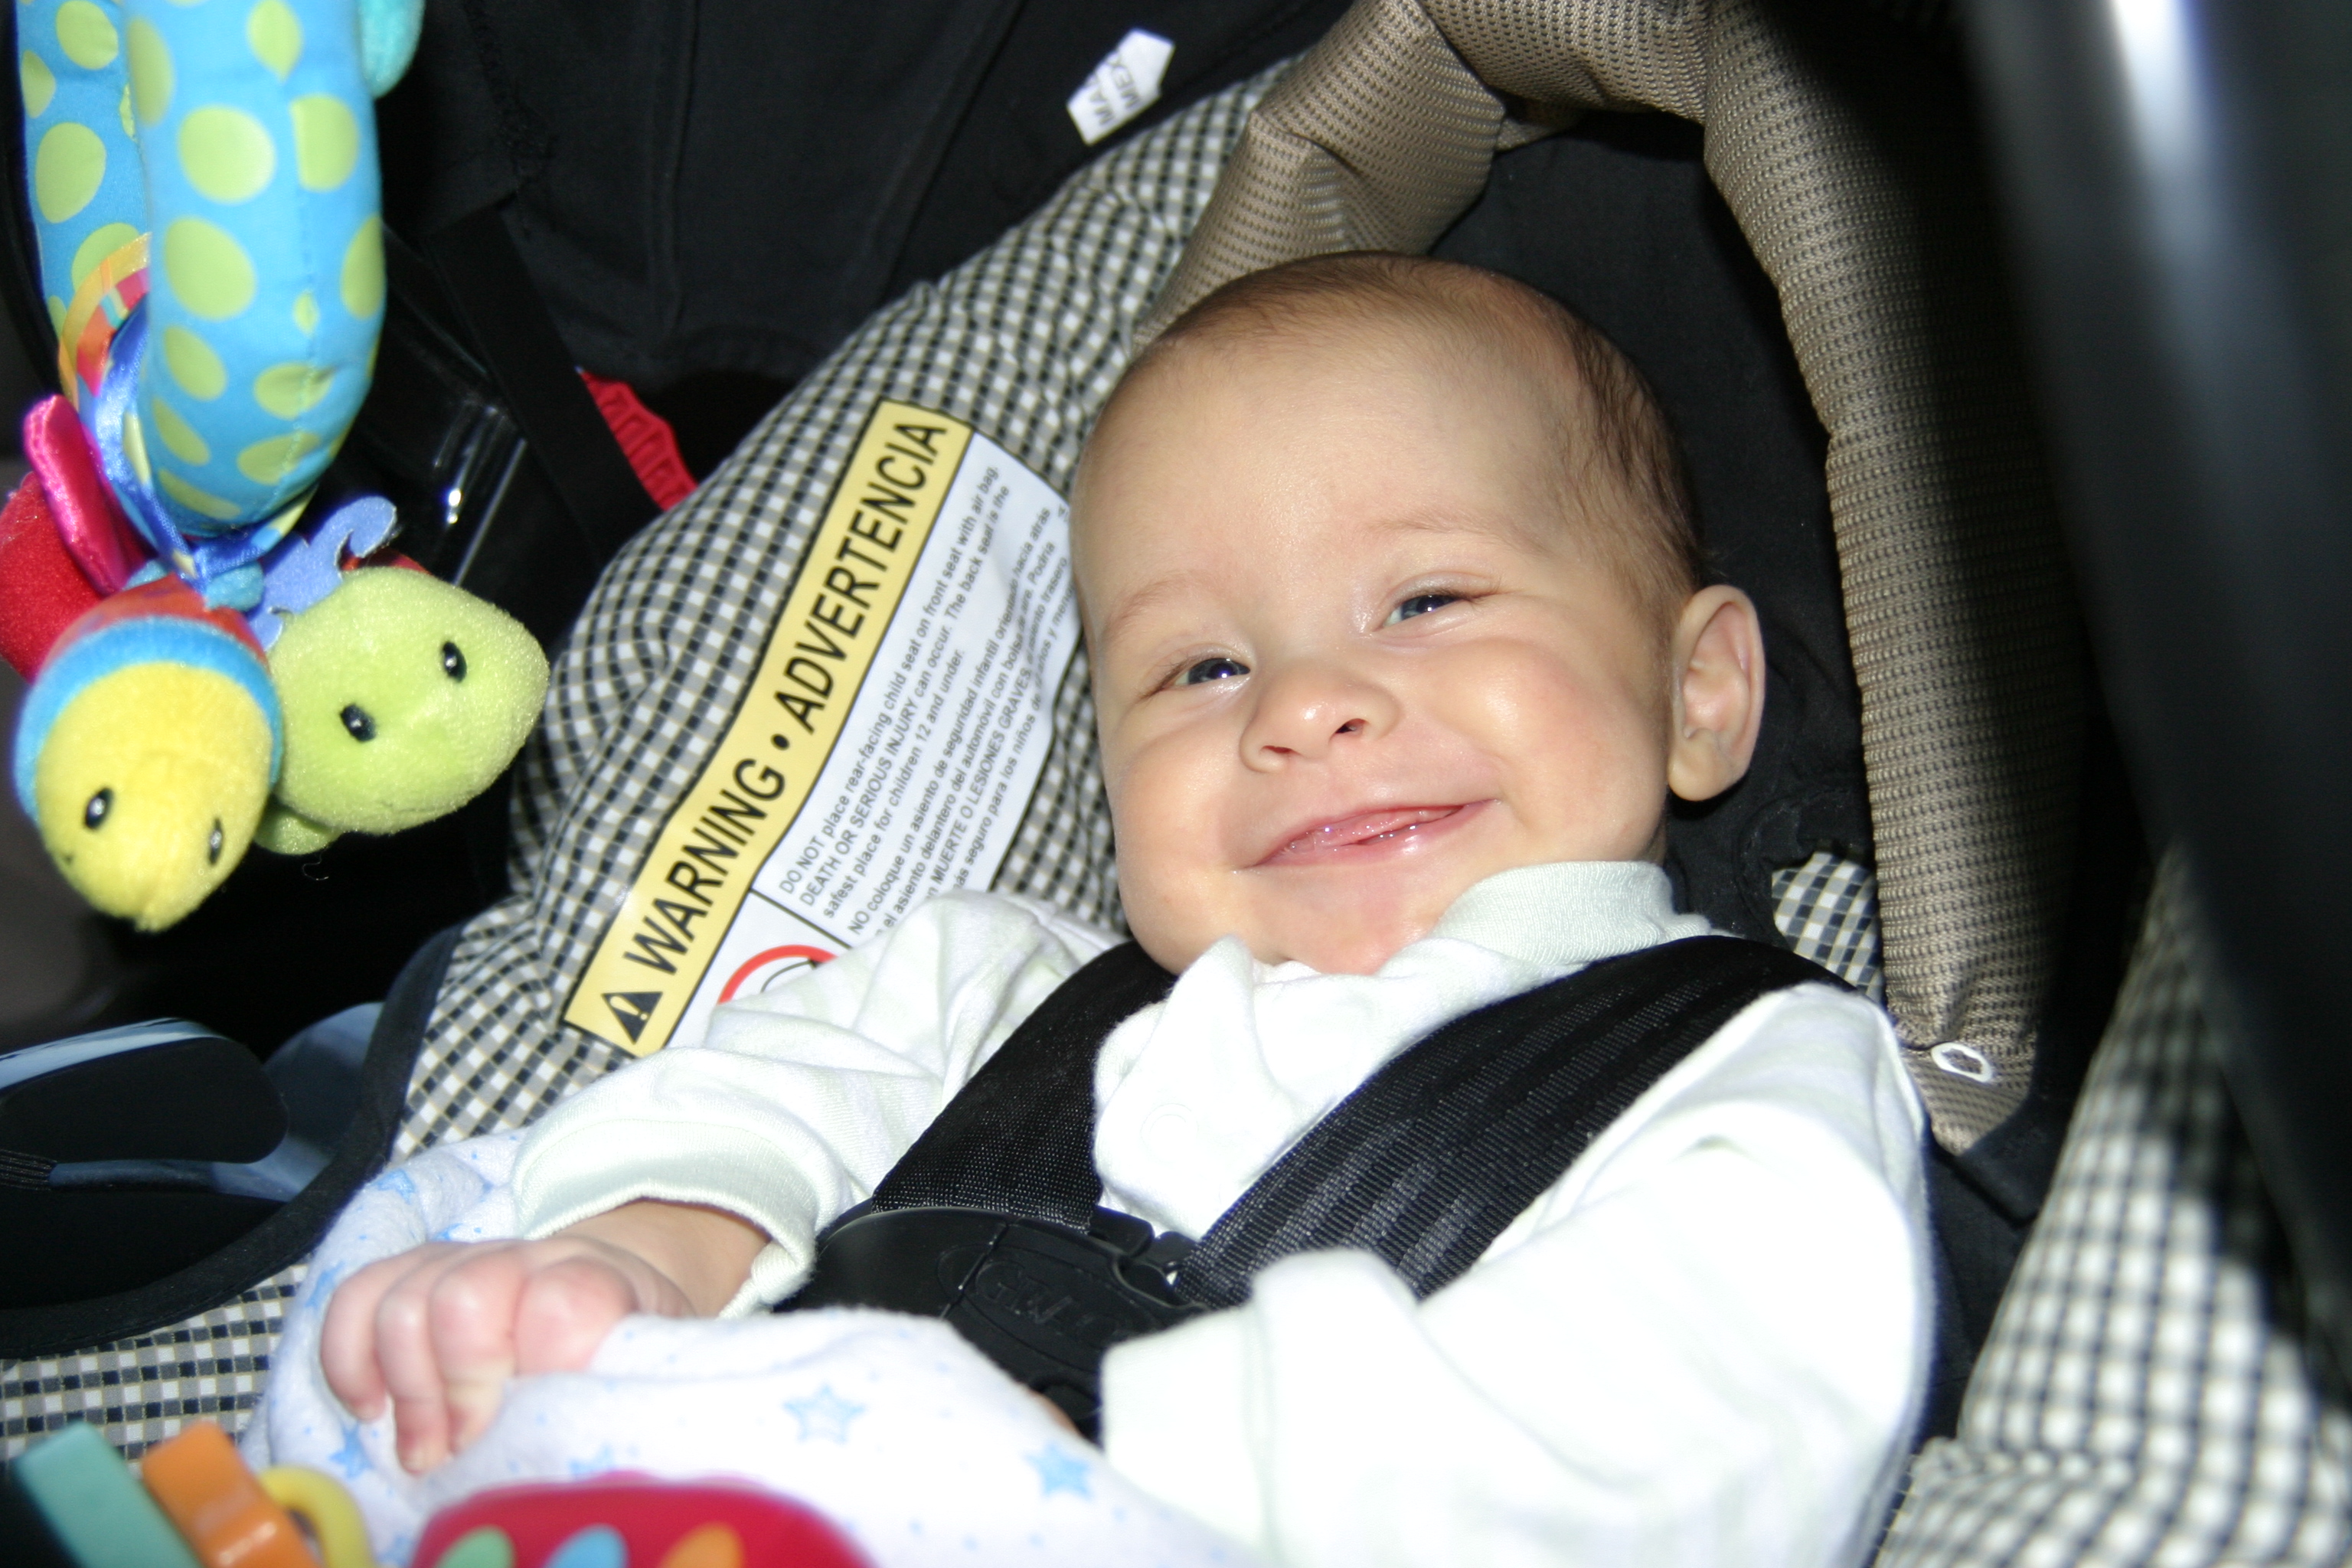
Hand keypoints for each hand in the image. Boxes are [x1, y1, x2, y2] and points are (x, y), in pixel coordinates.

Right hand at [319, 1201, 765, 1471]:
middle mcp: (530, 1260)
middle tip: (462, 1456)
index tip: (525, 1440)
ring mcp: (467, 1258)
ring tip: (426, 1452)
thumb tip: (598, 1493)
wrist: (607, 1285)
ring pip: (404, 1301)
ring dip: (405, 1391)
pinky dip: (348, 1358)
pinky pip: (357, 1296)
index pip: (565, 1307)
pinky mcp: (413, 1270)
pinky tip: (371, 1409)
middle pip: (463, 1299)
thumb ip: (627, 1411)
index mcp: (604, 1286)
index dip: (535, 1371)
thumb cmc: (622, 1351)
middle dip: (453, 1391)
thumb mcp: (649, 1376)